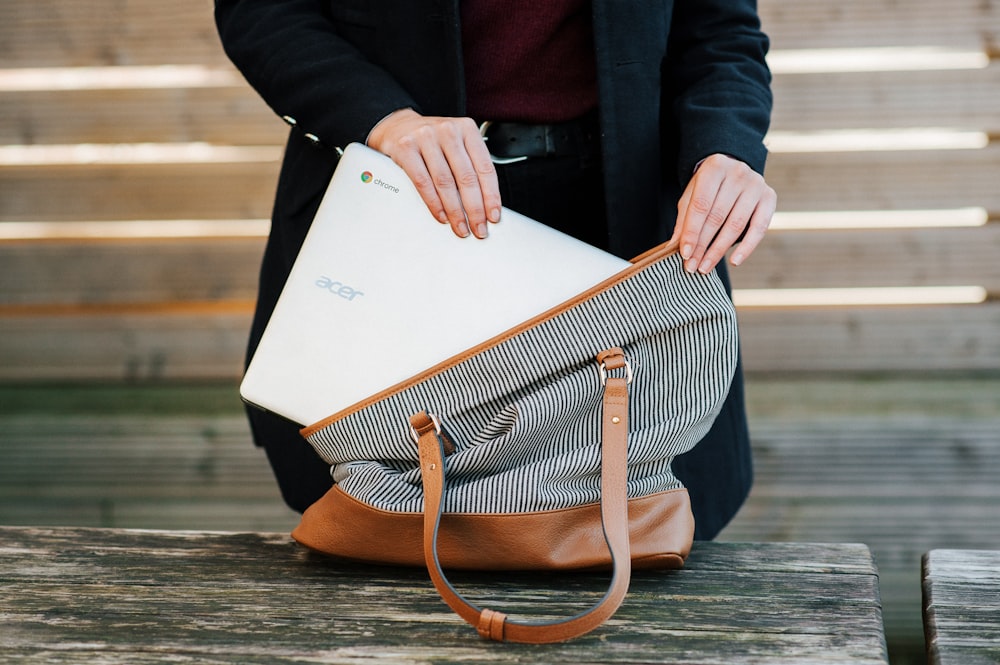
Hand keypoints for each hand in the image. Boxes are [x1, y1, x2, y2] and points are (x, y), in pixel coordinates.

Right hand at [366, 108, 501, 238]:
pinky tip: (441, 216)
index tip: (493, 216)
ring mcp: (426, 138)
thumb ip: (471, 167)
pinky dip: (434, 203)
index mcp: (467, 129)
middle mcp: (448, 131)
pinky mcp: (406, 148)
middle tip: (479, 229)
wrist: (398, 126)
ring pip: (445, 182)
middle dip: (475, 209)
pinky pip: (422, 182)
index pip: (485, 168)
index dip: (491, 196)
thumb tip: (485, 205)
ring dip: (455, 211)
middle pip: (467, 177)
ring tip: (461, 227)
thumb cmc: (433, 141)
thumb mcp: (457, 145)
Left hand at [673, 153, 776, 273]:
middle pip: (717, 217)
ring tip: (705, 267)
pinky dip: (747, 247)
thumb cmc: (708, 187)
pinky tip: (734, 261)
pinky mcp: (769, 197)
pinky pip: (759, 228)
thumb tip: (674, 247)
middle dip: (702, 245)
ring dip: (719, 250)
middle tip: (692, 266)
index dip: (691, 232)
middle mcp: (738, 173)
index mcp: (715, 167)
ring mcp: (756, 184)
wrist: (734, 168)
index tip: (684, 254)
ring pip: (736, 224)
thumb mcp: (692, 195)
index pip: (700, 205)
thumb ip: (684, 219)